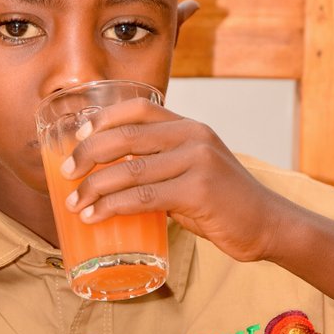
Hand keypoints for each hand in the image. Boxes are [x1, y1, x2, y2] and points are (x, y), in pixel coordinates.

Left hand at [59, 100, 287, 262]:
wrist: (268, 225)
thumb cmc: (224, 203)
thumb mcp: (194, 170)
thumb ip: (162, 166)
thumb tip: (112, 175)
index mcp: (190, 127)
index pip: (139, 108)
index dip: (103, 119)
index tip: (78, 136)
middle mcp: (194, 137)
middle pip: (126, 136)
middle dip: (87, 154)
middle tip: (65, 173)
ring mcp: (198, 163)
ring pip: (130, 170)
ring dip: (94, 187)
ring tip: (74, 203)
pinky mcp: (199, 192)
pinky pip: (143, 197)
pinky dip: (112, 207)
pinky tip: (95, 216)